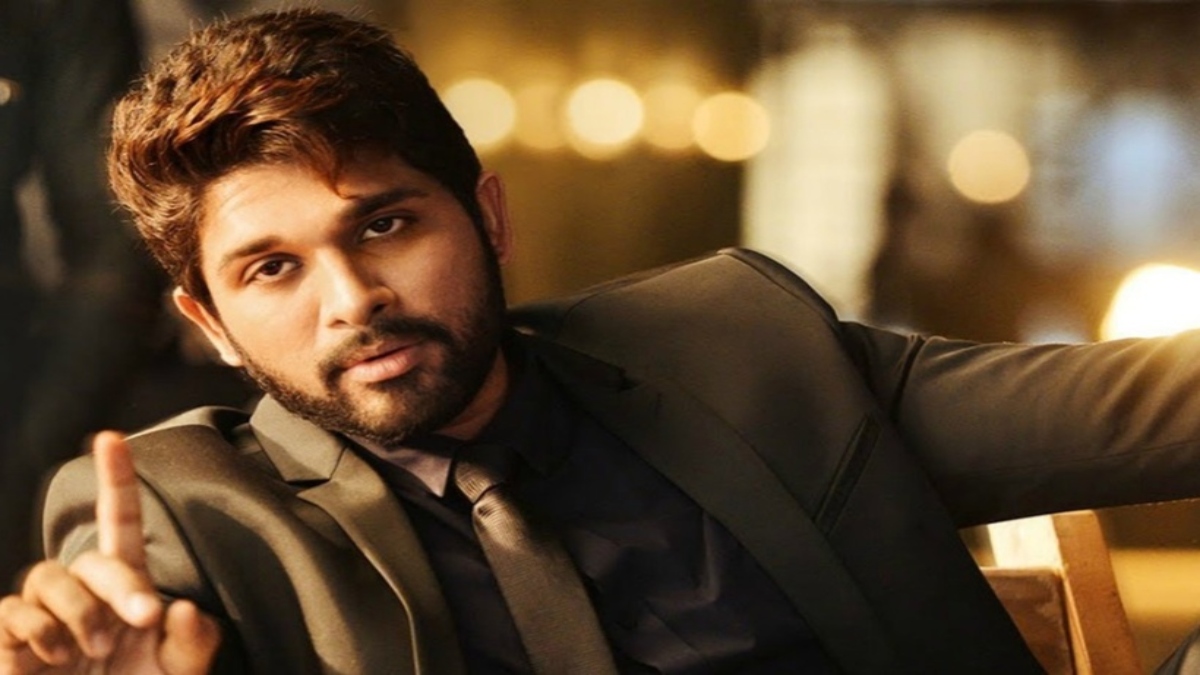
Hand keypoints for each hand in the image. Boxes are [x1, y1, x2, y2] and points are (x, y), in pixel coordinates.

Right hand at [0, 431, 220, 673]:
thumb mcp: (180, 672)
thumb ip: (193, 641)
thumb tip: (182, 607)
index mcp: (126, 589)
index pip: (119, 523)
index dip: (114, 480)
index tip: (111, 439)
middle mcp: (84, 594)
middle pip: (89, 558)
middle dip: (119, 586)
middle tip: (141, 621)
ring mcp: (44, 616)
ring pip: (47, 577)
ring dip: (77, 613)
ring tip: (91, 651)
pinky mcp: (11, 642)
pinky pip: (12, 612)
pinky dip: (37, 631)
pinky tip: (53, 657)